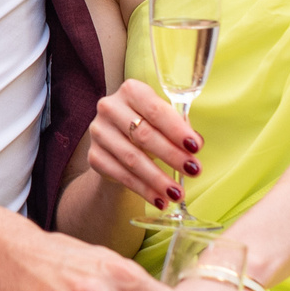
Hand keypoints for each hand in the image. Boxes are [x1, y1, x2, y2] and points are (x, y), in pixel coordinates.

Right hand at [86, 79, 198, 210]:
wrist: (118, 142)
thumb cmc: (149, 126)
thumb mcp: (164, 121)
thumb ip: (180, 128)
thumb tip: (195, 144)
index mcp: (131, 91)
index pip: (155, 110)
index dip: (176, 130)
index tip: (195, 147)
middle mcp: (110, 107)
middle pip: (144, 135)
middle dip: (172, 155)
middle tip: (194, 171)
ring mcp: (99, 132)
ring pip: (132, 159)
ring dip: (158, 179)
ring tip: (177, 193)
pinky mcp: (94, 156)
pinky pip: (121, 175)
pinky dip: (143, 190)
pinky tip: (159, 200)